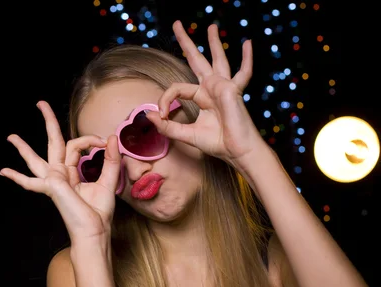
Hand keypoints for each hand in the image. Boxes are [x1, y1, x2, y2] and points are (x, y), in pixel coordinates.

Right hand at [0, 101, 121, 242]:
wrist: (94, 231)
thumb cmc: (99, 213)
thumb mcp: (108, 181)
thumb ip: (111, 160)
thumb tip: (111, 137)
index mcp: (71, 172)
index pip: (76, 145)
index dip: (90, 139)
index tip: (104, 141)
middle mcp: (60, 175)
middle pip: (52, 143)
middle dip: (47, 122)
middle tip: (40, 103)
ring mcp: (53, 181)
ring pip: (35, 159)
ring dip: (23, 147)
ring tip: (11, 137)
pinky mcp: (51, 187)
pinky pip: (31, 181)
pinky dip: (16, 177)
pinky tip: (3, 172)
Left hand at [147, 21, 263, 168]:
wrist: (236, 152)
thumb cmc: (217, 143)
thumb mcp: (185, 134)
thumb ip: (167, 126)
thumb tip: (149, 115)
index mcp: (202, 96)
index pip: (177, 88)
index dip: (165, 99)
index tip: (161, 115)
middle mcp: (212, 88)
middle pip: (197, 60)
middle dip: (186, 42)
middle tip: (176, 24)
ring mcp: (223, 87)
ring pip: (217, 59)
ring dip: (213, 41)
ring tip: (211, 26)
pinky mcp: (231, 90)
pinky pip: (243, 72)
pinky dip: (247, 58)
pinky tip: (248, 43)